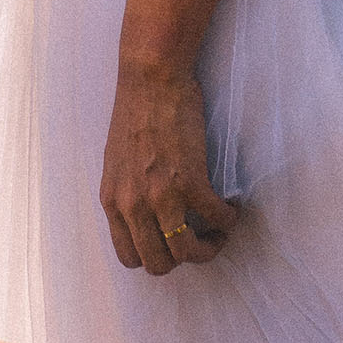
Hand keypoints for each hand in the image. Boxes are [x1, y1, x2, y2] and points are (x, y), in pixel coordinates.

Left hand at [99, 57, 237, 275]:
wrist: (151, 78)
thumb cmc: (134, 111)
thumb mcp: (117, 163)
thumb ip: (127, 194)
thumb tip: (144, 217)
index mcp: (112, 200)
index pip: (128, 256)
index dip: (154, 257)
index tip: (170, 243)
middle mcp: (133, 205)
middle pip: (158, 263)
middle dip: (182, 258)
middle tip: (198, 239)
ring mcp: (161, 195)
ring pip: (186, 252)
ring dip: (208, 248)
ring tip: (218, 230)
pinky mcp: (191, 180)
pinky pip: (216, 218)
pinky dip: (228, 219)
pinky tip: (230, 207)